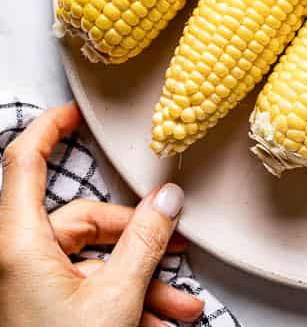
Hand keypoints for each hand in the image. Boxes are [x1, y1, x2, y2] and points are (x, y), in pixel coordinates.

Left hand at [0, 103, 202, 326]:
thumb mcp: (115, 298)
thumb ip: (144, 242)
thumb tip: (167, 200)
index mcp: (18, 245)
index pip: (24, 164)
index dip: (49, 129)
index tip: (76, 112)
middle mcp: (18, 260)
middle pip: (82, 221)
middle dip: (137, 240)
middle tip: (177, 250)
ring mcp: (29, 286)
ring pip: (94, 262)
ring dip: (142, 282)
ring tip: (178, 307)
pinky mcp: (44, 310)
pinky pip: (91, 289)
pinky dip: (127, 301)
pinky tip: (159, 322)